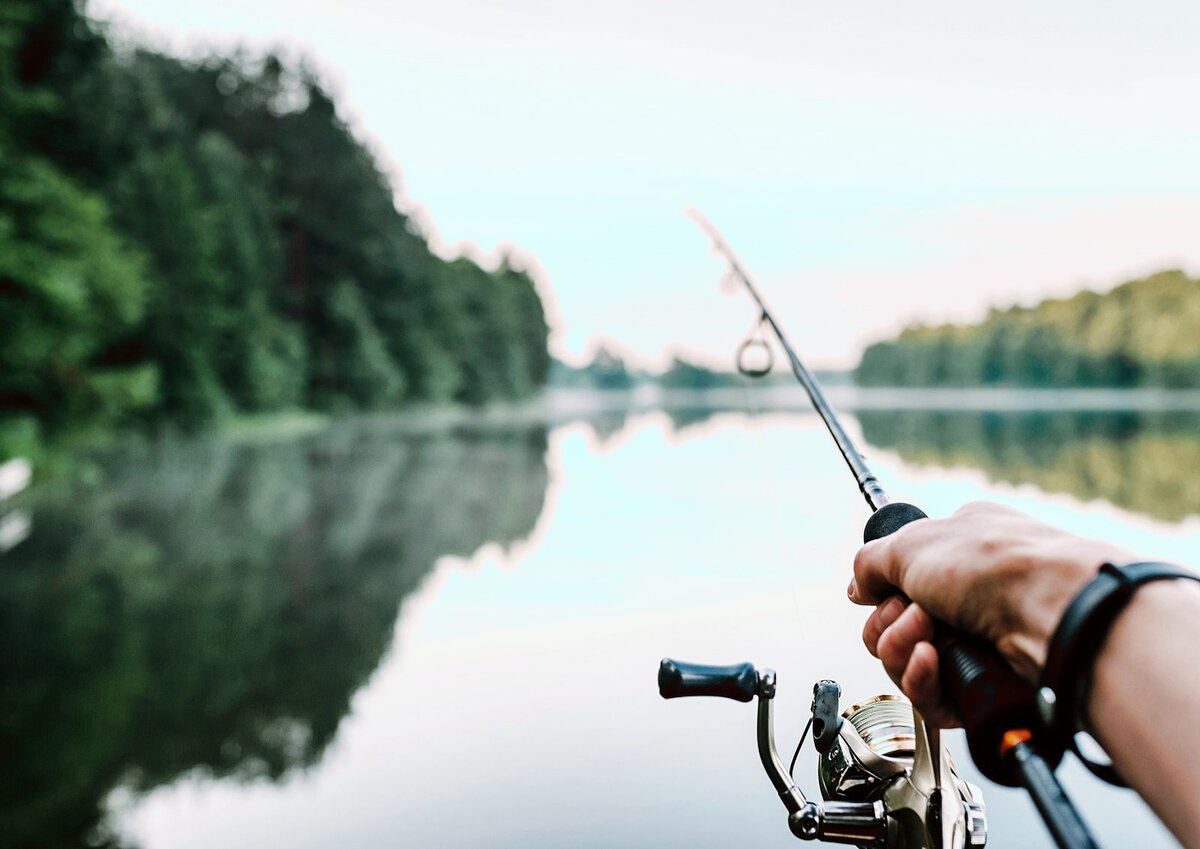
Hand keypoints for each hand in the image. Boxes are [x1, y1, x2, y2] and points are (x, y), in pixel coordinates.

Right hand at [848, 501, 1131, 725]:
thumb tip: (858, 588)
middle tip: (916, 613)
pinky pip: (927, 697)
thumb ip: (870, 562)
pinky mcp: (980, 687)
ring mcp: (975, 642)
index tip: (885, 591)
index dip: (882, 591)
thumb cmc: (997, 566)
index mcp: (957, 551)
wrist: (1054, 612)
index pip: (897, 581)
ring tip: (928, 637)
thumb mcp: (914, 542)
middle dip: (889, 622)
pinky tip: (932, 661)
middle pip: (892, 625)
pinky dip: (920, 680)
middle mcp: (966, 597)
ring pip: (904, 663)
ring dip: (900, 648)